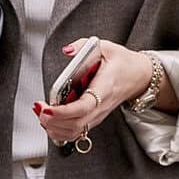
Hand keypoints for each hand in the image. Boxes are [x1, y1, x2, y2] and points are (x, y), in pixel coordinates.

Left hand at [35, 39, 168, 150]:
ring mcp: (98, 115)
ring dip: (54, 128)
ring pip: (75, 133)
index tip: (47, 108)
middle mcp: (101, 106)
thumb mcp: (106, 46)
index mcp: (105, 87)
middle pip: (76, 125)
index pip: (84, 107)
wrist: (139, 77)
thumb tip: (66, 50)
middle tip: (39, 108)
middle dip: (52, 121)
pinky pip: (76, 132)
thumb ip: (83, 46)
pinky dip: (59, 131)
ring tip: (41, 113)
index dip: (63, 112)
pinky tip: (49, 120)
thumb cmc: (122, 63)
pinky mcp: (94, 119)